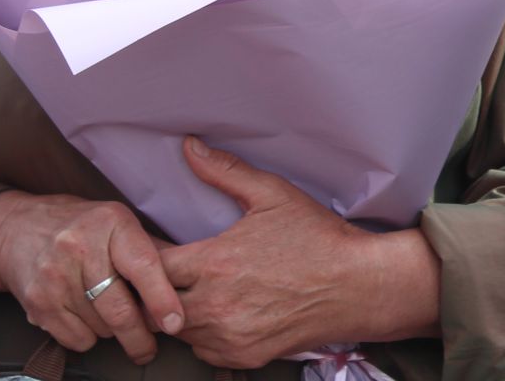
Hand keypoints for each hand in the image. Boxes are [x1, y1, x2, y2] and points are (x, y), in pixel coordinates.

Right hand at [0, 190, 182, 364]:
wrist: (16, 230)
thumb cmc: (82, 227)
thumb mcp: (119, 223)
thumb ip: (152, 250)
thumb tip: (192, 278)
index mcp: (112, 222)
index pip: (143, 266)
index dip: (162, 299)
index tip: (176, 324)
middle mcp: (81, 246)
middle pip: (120, 309)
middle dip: (140, 336)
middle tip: (149, 349)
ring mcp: (56, 275)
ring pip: (101, 328)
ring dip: (112, 332)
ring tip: (109, 314)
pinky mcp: (37, 301)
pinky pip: (76, 340)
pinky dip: (88, 338)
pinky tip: (85, 317)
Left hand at [161, 138, 441, 369]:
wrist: (358, 285)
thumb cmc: (318, 238)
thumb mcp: (274, 195)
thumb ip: (226, 172)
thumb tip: (190, 147)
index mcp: (216, 263)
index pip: (152, 266)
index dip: (146, 255)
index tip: (154, 247)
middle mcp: (216, 306)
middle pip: (156, 304)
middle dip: (157, 287)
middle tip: (172, 271)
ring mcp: (229, 336)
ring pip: (178, 330)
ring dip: (179, 310)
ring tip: (195, 289)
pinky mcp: (244, 357)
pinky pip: (203, 351)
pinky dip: (204, 335)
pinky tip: (221, 312)